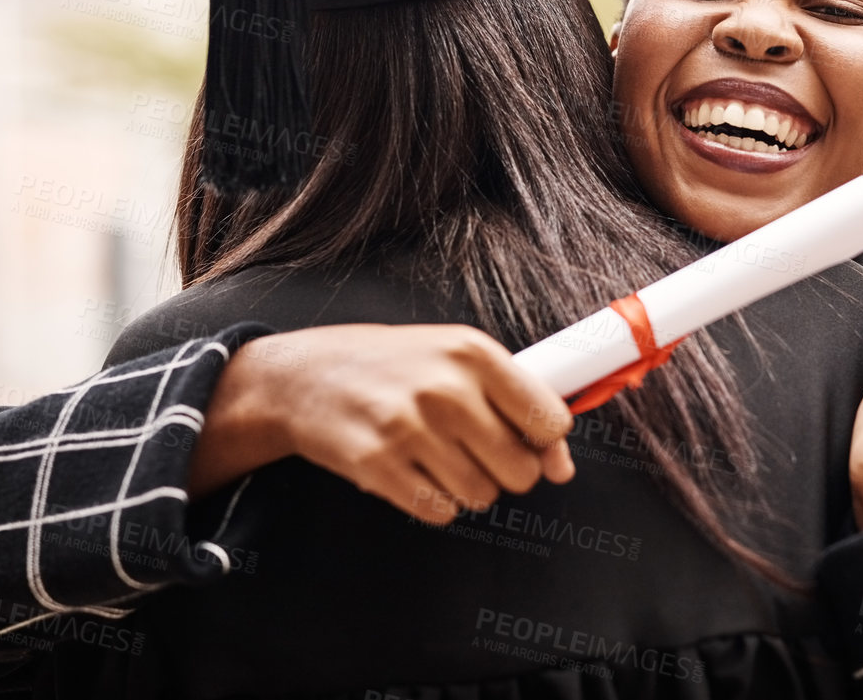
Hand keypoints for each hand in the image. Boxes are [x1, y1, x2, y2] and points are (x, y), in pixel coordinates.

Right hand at [189, 324, 575, 524]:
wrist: (300, 376)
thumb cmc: (388, 366)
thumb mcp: (455, 361)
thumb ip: (516, 406)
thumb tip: (562, 468)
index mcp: (473, 352)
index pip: (551, 421)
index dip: (542, 441)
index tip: (522, 437)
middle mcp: (446, 388)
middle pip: (522, 471)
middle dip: (504, 470)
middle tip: (472, 449)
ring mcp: (410, 428)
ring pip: (483, 496)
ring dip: (466, 486)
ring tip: (435, 455)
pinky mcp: (378, 466)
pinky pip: (440, 511)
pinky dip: (433, 501)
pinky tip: (411, 470)